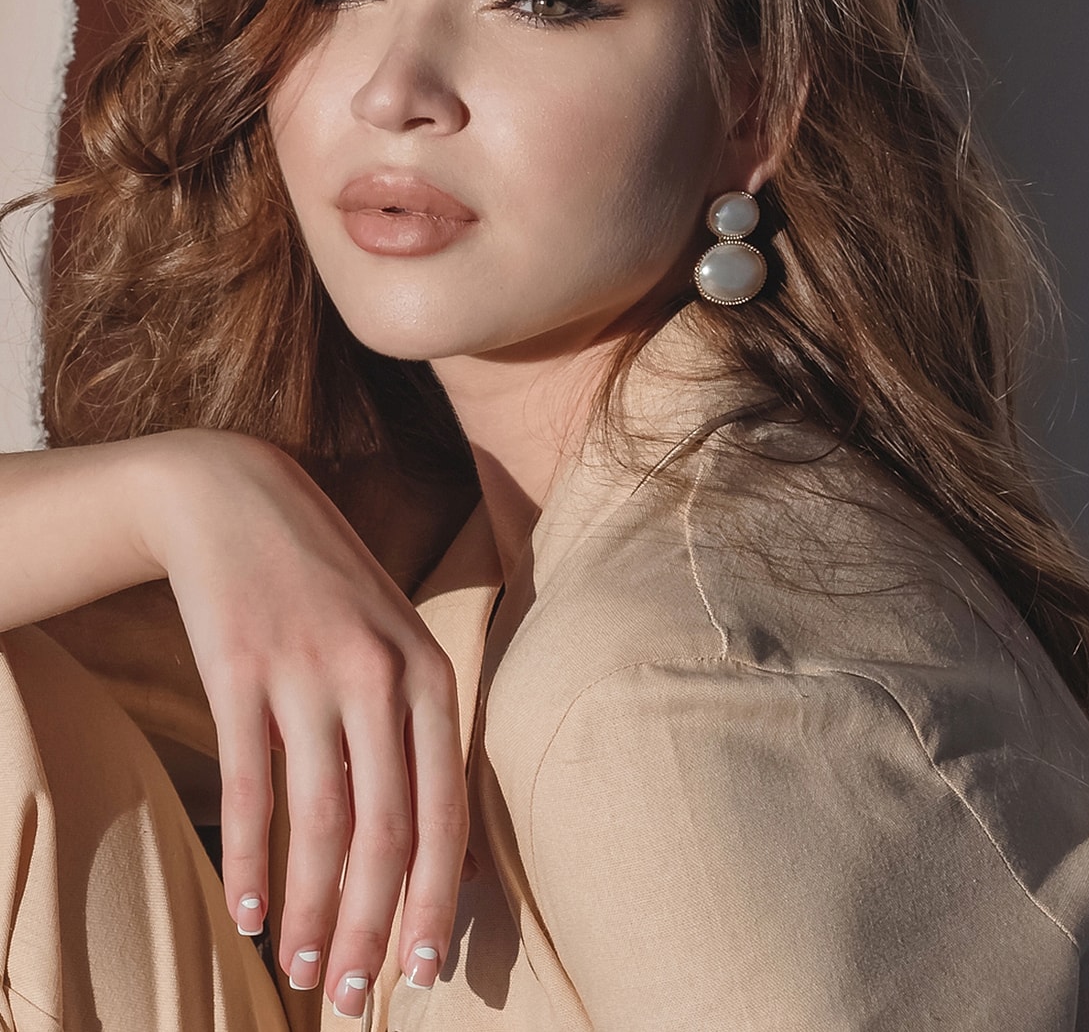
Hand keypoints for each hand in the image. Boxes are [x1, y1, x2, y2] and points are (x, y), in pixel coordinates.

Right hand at [131, 428, 466, 1012]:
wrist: (238, 499)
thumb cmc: (328, 585)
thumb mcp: (395, 644)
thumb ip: (423, 738)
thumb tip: (457, 859)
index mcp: (429, 671)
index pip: (446, 807)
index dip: (436, 897)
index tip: (427, 971)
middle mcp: (378, 674)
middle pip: (386, 829)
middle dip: (376, 924)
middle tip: (359, 998)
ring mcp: (307, 671)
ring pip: (319, 823)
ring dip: (314, 910)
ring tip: (307, 972)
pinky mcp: (240, 671)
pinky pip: (247, 789)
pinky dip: (248, 860)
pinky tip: (249, 914)